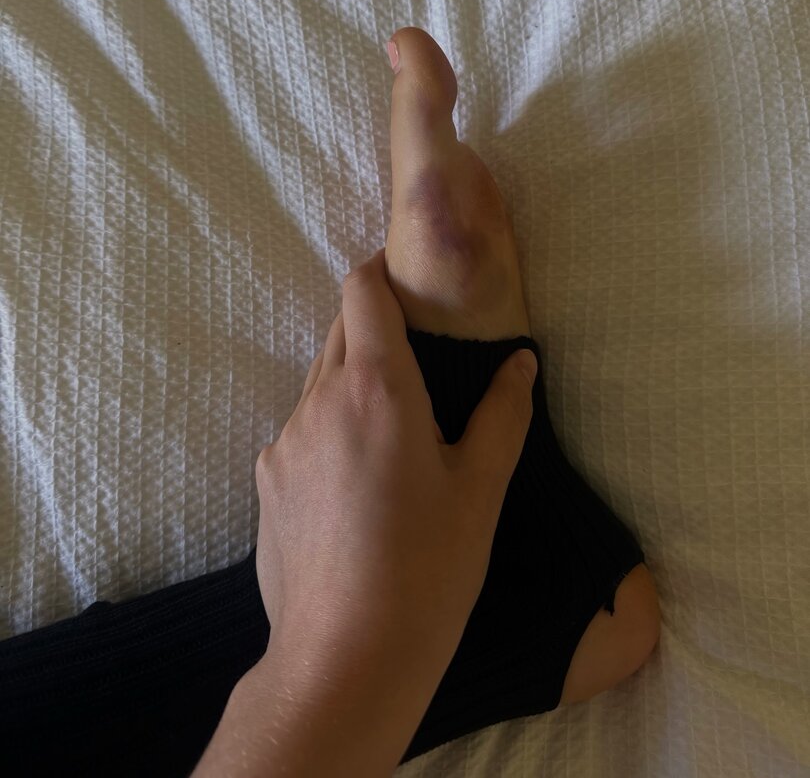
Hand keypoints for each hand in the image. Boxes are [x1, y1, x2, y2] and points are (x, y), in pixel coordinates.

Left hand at [254, 246, 536, 678]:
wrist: (345, 658)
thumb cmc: (427, 570)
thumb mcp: (481, 490)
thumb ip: (504, 413)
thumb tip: (520, 361)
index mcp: (378, 389)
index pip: (361, 290)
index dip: (381, 270)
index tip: (408, 278)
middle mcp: (321, 400)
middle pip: (341, 328)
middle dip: (376, 325)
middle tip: (420, 359)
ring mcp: (285, 439)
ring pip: (319, 380)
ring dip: (354, 382)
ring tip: (394, 434)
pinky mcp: (267, 478)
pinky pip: (302, 429)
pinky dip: (331, 430)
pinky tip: (358, 487)